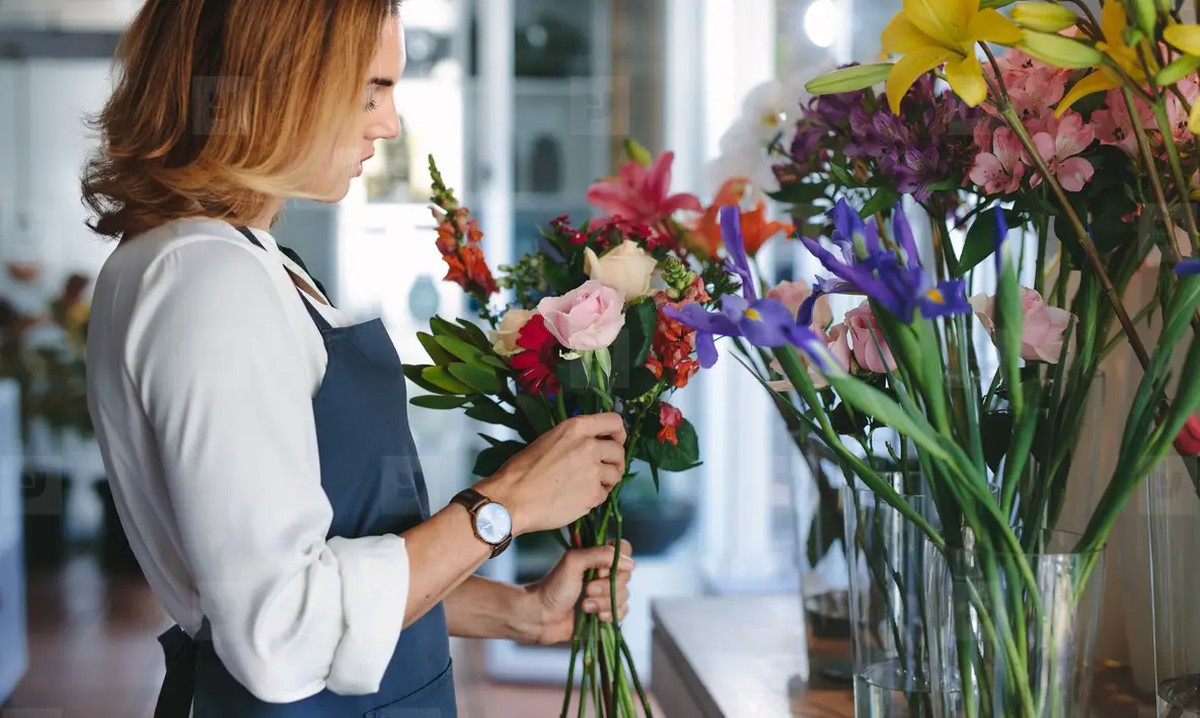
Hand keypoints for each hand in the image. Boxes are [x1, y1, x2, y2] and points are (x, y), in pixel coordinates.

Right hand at [477, 414, 625, 534]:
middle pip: (619, 451)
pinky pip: (605, 494)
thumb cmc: (522, 469)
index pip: (615, 421)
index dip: (619, 433)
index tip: (615, 442)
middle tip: (604, 470)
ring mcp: (593, 471)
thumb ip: (574, 439)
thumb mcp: (549, 439)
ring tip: (589, 485)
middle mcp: (589, 446)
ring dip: (607, 480)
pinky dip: (596, 497)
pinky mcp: (593, 494)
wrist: (512, 499)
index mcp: (576, 428)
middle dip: (614, 461)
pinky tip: (580, 498)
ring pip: (616, 474)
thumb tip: (592, 445)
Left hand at [523, 540, 634, 645]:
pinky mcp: (605, 612)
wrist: (540, 618)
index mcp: (597, 557)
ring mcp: (605, 593)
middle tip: (587, 590)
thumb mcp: (573, 562)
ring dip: (605, 603)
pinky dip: (610, 615)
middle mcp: (604, 573)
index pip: (624, 551)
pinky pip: (622, 612)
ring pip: (624, 596)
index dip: (618, 563)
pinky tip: (595, 616)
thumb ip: (600, 555)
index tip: (601, 571)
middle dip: (607, 587)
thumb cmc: (553, 587)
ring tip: (585, 606)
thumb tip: (630, 563)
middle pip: (626, 577)